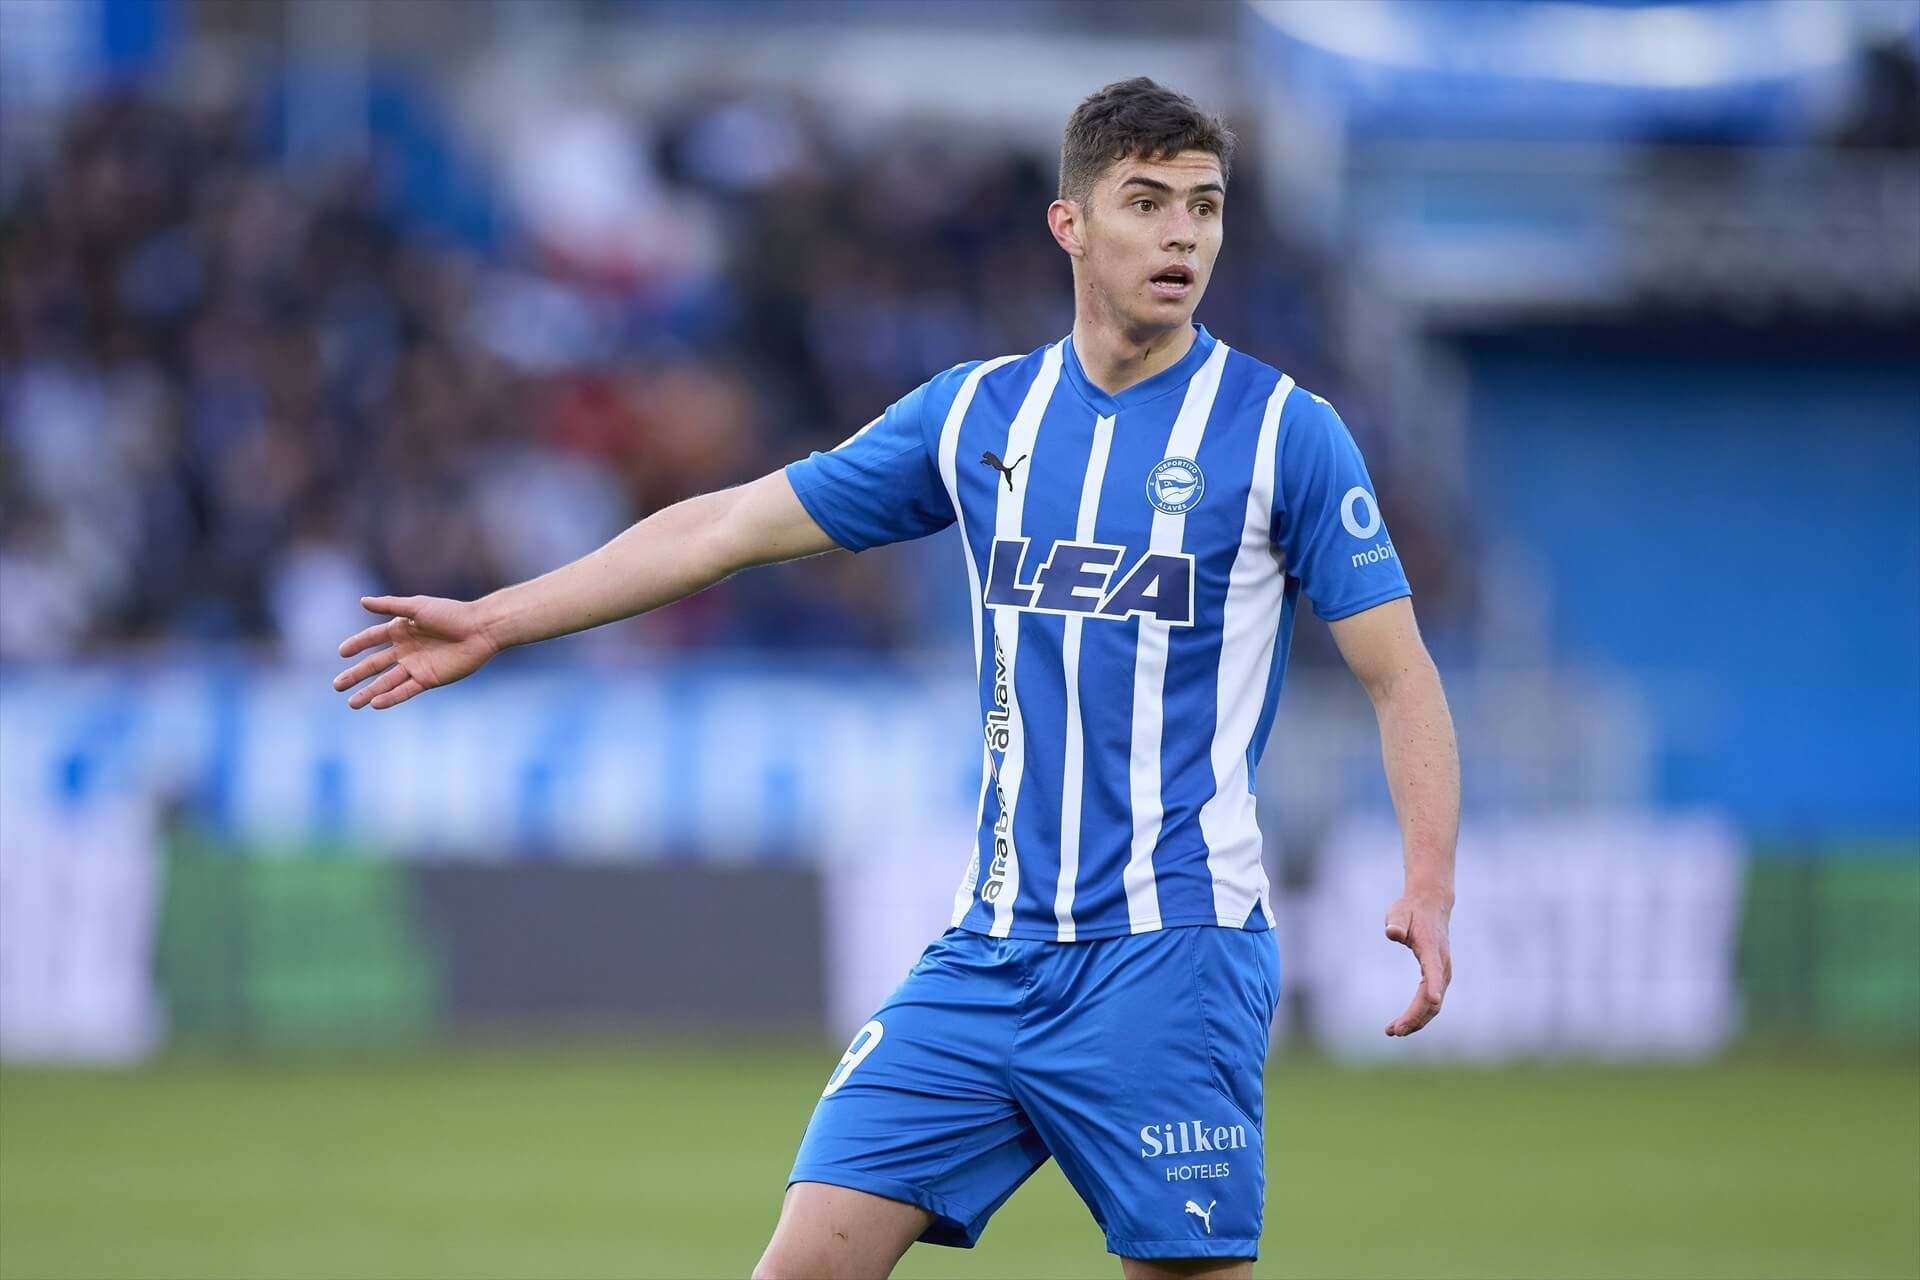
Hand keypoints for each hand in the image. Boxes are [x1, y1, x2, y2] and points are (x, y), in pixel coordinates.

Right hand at [333, 595, 498, 709]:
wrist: (480, 630)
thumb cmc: (451, 613)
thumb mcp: (418, 607)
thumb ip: (390, 606)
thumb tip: (362, 601)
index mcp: (401, 629)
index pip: (372, 638)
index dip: (357, 645)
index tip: (341, 652)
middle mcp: (406, 649)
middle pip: (375, 664)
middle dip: (356, 675)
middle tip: (337, 685)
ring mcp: (416, 666)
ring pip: (387, 681)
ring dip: (369, 692)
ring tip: (351, 703)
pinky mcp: (429, 679)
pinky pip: (405, 690)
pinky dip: (390, 697)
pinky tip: (375, 703)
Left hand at [1383, 891, 1451, 1036]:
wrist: (1431, 906)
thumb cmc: (1410, 910)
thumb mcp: (1399, 911)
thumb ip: (1396, 922)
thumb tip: (1393, 933)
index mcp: (1432, 948)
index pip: (1433, 970)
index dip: (1433, 985)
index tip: (1433, 1000)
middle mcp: (1441, 964)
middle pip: (1431, 997)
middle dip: (1415, 1016)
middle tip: (1394, 1030)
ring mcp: (1442, 973)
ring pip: (1433, 1005)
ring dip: (1416, 1020)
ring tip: (1393, 1031)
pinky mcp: (1438, 977)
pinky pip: (1430, 1002)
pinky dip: (1419, 1015)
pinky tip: (1404, 1023)